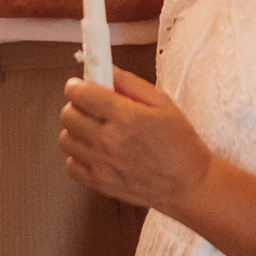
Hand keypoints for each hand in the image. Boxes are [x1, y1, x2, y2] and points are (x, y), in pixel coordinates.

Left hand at [60, 69, 213, 212]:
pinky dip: (78, 156)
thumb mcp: (163, 103)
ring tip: (93, 130)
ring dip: (75, 130)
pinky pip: (71, 165)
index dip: (76, 86)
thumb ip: (130, 83)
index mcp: (126, 116)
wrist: (189, 185)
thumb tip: (106, 70)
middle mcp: (109, 141)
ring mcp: (102, 165)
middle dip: (76, 105)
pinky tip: (94, 151)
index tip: (80, 85)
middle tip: (90, 106)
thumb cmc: (180, 144)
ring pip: (65, 139)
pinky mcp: (100, 184)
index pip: (81, 94)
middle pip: (68, 115)